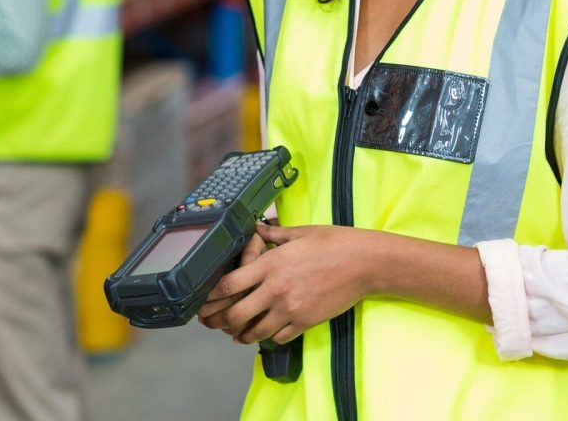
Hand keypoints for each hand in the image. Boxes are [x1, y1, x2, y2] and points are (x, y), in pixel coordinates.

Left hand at [198, 224, 374, 345]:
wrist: (364, 263)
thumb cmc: (334, 243)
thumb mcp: (300, 232)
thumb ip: (273, 233)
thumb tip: (256, 229)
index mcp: (271, 264)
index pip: (229, 285)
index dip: (211, 296)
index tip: (203, 300)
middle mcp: (276, 289)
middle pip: (235, 314)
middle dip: (217, 320)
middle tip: (210, 322)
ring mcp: (290, 309)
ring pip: (254, 331)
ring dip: (240, 334)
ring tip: (233, 334)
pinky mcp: (305, 322)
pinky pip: (277, 337)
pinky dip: (267, 338)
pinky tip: (262, 335)